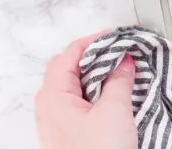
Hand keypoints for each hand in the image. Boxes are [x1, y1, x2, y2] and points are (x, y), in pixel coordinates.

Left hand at [35, 34, 137, 148]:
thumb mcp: (114, 111)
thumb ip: (119, 80)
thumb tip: (123, 60)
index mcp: (53, 96)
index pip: (68, 54)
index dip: (93, 41)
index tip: (116, 36)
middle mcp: (49, 108)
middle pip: (66, 68)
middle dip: (93, 56)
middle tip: (118, 52)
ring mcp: (56, 123)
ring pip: (72, 87)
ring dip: (94, 75)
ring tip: (119, 73)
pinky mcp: (67, 136)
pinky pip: (78, 103)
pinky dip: (94, 92)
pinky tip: (112, 96)